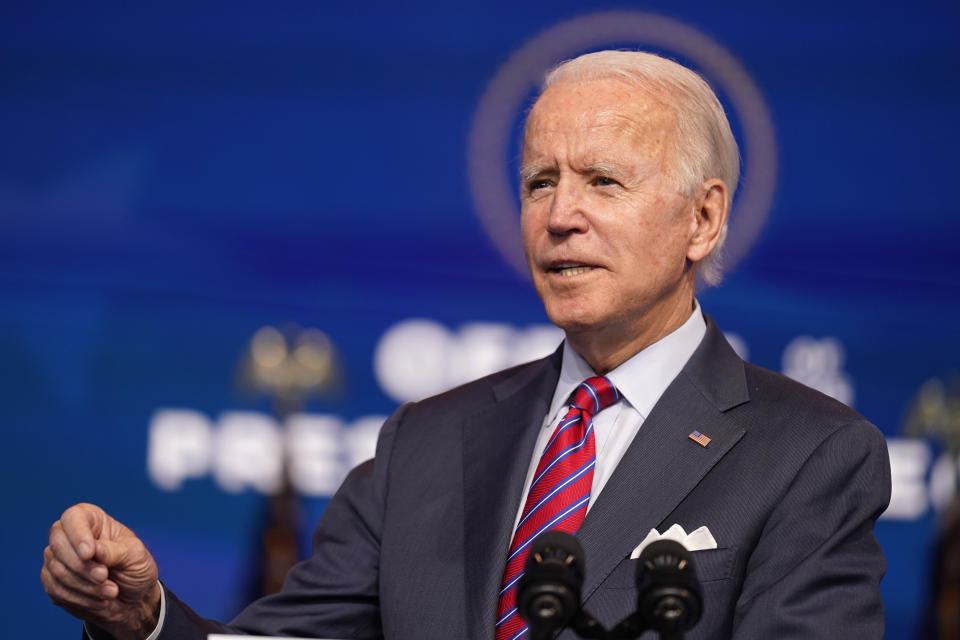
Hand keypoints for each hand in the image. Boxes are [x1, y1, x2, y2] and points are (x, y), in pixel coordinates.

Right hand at [41, 503, 160, 639]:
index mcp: (93, 520)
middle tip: (104, 577)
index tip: (89, 554)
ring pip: (56, 569)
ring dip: (85, 585)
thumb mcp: (135, 556)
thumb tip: (94, 550)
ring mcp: (58, 559)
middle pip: (58, 544)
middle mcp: (70, 536)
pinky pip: (55, 589)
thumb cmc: (136, 569)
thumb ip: (113, 551)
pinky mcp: (54, 582)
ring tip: (111, 592)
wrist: (134, 598)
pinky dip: (79, 598)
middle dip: (82, 566)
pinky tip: (99, 601)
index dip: (78, 535)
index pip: (73, 517)